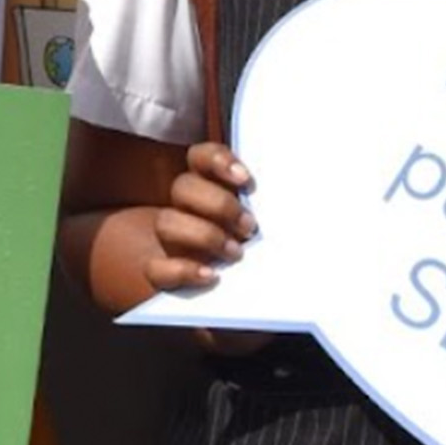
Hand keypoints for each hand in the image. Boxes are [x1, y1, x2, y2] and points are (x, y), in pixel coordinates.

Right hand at [134, 142, 256, 292]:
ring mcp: (169, 240)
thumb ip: (261, 206)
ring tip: (236, 252)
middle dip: (219, 205)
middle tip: (249, 226)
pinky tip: (210, 274)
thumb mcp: (259, 219)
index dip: (218, 161)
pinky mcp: (161, 272)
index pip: (200, 158)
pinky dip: (183, 270)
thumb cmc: (251, 245)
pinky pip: (156, 268)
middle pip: (183, 187)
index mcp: (206, 186)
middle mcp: (183, 207)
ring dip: (204, 235)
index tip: (245, 180)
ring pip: (166, 222)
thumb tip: (289, 196)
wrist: (222, 287)